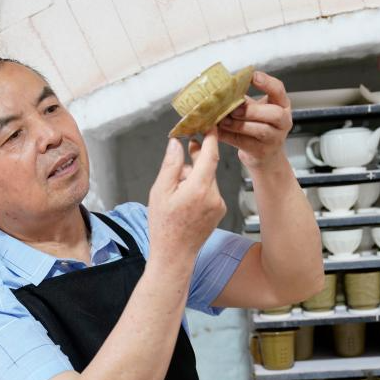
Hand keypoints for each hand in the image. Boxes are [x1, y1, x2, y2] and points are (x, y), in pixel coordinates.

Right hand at [147, 130, 225, 265]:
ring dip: (194, 178)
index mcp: (198, 188)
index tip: (210, 124)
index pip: (210, 154)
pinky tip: (185, 201)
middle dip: (194, 161)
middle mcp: (213, 195)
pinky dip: (199, 190)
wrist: (175, 255)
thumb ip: (171, 165)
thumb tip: (176, 143)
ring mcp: (218, 204)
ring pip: (207, 179)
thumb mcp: (160, 191)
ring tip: (176, 191)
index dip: (210, 137)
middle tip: (185, 150)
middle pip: (207, 167)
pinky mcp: (219, 211)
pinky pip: (210, 192)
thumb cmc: (164, 226)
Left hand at [218, 71, 292, 169]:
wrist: (264, 155)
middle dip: (252, 110)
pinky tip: (218, 131)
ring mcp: (274, 138)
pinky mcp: (261, 151)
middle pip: (274, 114)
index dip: (267, 82)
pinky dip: (230, 136)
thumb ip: (245, 100)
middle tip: (234, 108)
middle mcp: (282, 122)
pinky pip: (245, 143)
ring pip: (260, 130)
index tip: (253, 76)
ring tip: (223, 120)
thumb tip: (224, 90)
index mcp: (282, 105)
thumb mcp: (257, 110)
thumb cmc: (259, 126)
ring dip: (239, 124)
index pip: (279, 90)